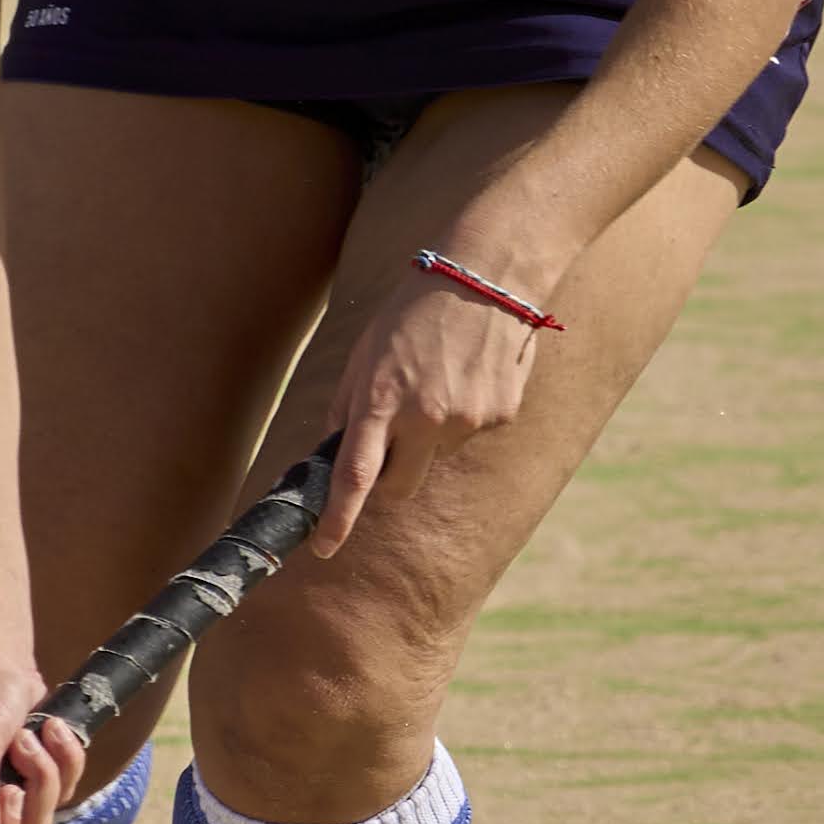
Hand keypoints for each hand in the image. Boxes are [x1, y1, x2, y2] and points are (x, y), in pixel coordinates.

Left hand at [315, 257, 543, 557]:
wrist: (487, 277)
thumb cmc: (414, 311)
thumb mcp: (367, 352)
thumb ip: (349, 407)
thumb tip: (336, 453)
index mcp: (382, 399)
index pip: (354, 475)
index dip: (337, 517)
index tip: (323, 547)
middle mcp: (424, 418)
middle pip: (399, 488)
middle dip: (389, 479)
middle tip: (393, 442)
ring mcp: (467, 422)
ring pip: (436, 459)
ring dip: (431, 436)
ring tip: (440, 379)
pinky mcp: (500, 417)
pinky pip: (472, 436)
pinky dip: (466, 416)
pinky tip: (470, 374)